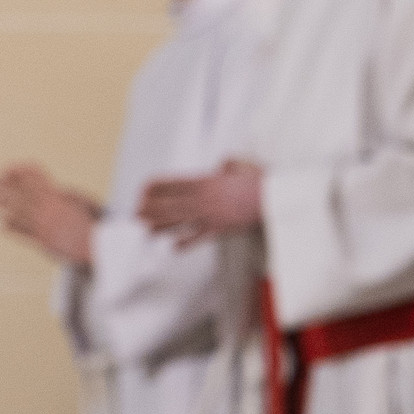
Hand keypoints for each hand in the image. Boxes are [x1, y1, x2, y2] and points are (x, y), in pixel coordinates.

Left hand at [0, 162, 98, 268]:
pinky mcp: (43, 240)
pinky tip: (1, 224)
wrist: (98, 247)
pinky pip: (22, 231)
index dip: (18, 170)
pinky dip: (10, 226)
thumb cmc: (93, 226)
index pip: (33, 174)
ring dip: (1, 204)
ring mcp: (44, 224)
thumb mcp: (84, 202)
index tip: (11, 171)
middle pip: (19, 190)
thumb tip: (60, 190)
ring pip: (17, 209)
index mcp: (57, 195)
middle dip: (2, 185)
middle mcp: (48, 207)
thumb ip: (69, 195)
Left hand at [138, 158, 263, 243]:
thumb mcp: (240, 165)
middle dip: (151, 209)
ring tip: (145, 231)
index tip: (142, 191)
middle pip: (171, 204)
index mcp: (207, 181)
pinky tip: (173, 248)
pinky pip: (200, 238)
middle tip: (135, 214)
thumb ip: (226, 165)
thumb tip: (220, 167)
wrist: (278, 198)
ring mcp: (213, 216)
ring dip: (161, 226)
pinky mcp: (223, 230)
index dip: (156, 187)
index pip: (174, 184)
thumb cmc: (260, 180)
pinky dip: (186, 243)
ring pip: (181, 221)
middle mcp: (206, 199)